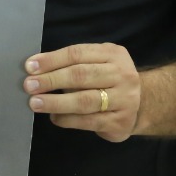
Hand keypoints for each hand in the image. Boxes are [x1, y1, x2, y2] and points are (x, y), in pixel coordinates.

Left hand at [23, 43, 141, 142]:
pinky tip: (54, 117)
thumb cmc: (110, 79)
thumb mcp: (99, 62)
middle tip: (29, 85)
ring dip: (57, 102)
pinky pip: (89, 121)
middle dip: (52, 80)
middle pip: (81, 75)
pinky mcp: (120, 122)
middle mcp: (122, 74)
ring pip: (86, 100)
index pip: (78, 54)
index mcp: (113, 54)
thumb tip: (37, 70)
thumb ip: (75, 63)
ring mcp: (124, 99)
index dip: (52, 60)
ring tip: (35, 103)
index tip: (30, 66)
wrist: (145, 102)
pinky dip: (68, 119)